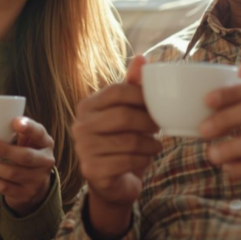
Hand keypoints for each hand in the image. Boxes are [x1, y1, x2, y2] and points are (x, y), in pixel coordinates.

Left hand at [0, 117, 55, 216]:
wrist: (37, 185)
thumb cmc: (29, 154)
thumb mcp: (30, 142)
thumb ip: (20, 132)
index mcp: (46, 144)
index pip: (39, 134)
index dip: (29, 128)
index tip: (14, 121)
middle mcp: (45, 162)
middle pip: (25, 156)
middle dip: (4, 150)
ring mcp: (37, 180)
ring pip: (12, 173)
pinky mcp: (26, 194)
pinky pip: (6, 187)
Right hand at [72, 56, 161, 239]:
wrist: (112, 182)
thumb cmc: (121, 141)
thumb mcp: (127, 112)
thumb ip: (132, 86)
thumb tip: (141, 58)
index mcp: (87, 106)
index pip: (117, 91)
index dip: (142, 95)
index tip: (158, 103)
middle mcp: (80, 126)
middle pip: (123, 116)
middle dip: (148, 121)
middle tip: (160, 126)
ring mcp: (83, 149)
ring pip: (129, 140)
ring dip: (150, 143)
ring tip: (156, 144)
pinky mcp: (92, 170)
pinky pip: (128, 160)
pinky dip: (144, 158)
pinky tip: (147, 156)